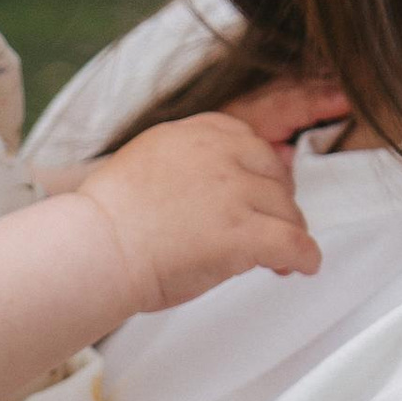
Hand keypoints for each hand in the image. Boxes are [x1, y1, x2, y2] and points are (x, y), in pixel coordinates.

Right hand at [78, 105, 326, 312]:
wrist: (96, 249)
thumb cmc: (108, 221)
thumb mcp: (146, 163)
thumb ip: (185, 163)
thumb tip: (213, 189)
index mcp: (192, 134)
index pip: (246, 139)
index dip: (258, 170)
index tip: (258, 189)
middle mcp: (219, 154)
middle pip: (274, 173)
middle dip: (276, 201)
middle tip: (269, 226)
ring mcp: (235, 192)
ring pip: (288, 210)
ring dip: (288, 232)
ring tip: (280, 257)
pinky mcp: (245, 233)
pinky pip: (294, 242)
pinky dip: (305, 257)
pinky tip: (302, 267)